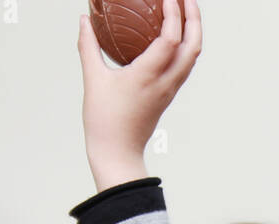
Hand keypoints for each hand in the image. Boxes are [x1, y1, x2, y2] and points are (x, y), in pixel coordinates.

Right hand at [78, 0, 201, 190]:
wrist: (117, 153)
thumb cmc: (104, 121)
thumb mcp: (93, 80)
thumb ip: (88, 46)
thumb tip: (84, 21)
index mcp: (148, 76)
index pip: (171, 39)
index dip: (174, 15)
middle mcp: (165, 82)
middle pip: (193, 46)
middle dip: (194, 19)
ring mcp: (169, 90)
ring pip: (192, 58)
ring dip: (193, 33)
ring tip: (185, 12)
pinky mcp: (167, 95)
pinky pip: (183, 66)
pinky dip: (185, 47)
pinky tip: (174, 37)